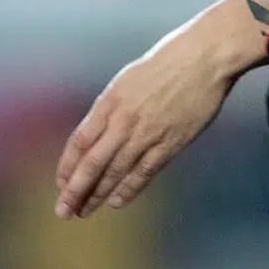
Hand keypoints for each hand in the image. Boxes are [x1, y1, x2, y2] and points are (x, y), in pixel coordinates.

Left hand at [55, 0, 268, 217]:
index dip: (67, 166)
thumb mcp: (131, 78)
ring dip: (97, 194)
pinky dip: (129, 189)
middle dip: (75, 190)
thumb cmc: (171, 60)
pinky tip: (117, 202)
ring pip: (115, 172)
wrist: (207, 56)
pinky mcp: (171, 142)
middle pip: (91, 163)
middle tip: (63, 211)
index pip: (79, 141)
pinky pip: (144, 172)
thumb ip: (114, 106)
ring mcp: (148, 133)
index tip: (61, 183)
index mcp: (111, 101)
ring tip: (84, 212)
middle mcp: (124, 120)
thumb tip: (99, 132)